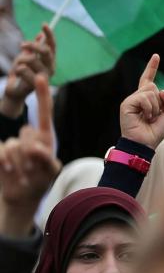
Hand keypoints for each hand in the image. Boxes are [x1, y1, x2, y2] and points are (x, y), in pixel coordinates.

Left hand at [0, 24, 54, 117]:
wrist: (15, 92)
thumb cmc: (21, 74)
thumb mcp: (25, 58)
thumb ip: (32, 49)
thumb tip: (39, 35)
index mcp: (49, 60)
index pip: (52, 45)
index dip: (49, 34)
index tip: (44, 24)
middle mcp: (50, 67)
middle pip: (45, 51)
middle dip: (33, 45)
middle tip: (22, 44)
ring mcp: (44, 76)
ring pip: (31, 59)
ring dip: (20, 60)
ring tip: (17, 67)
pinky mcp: (36, 83)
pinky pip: (22, 69)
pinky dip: (16, 70)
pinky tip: (18, 76)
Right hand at [0, 75, 58, 236]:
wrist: (22, 196)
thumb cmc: (40, 181)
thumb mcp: (49, 172)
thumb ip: (46, 160)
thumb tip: (35, 147)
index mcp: (44, 137)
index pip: (43, 113)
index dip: (41, 95)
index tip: (40, 76)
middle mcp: (26, 136)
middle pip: (27, 135)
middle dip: (31, 154)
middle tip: (34, 170)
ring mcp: (11, 144)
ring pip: (14, 145)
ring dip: (20, 163)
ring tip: (24, 174)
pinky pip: (1, 150)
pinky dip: (4, 162)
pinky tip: (9, 171)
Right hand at [119, 54, 163, 149]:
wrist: (145, 143)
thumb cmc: (156, 130)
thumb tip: (159, 90)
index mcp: (146, 98)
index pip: (149, 80)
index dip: (152, 67)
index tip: (156, 56)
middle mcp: (137, 97)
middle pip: (153, 86)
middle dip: (159, 102)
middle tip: (153, 116)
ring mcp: (131, 100)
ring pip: (150, 91)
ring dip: (155, 107)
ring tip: (149, 118)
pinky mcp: (126, 104)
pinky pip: (144, 97)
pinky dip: (149, 108)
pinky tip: (144, 117)